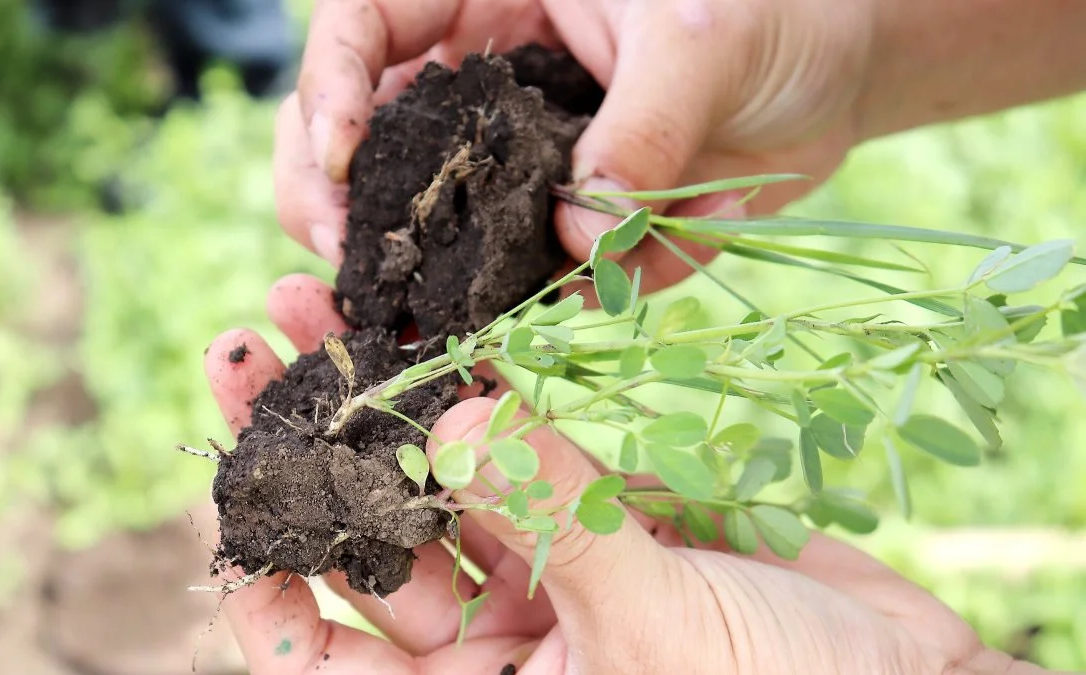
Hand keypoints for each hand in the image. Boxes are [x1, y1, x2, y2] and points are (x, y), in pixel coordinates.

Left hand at [202, 275, 1032, 674]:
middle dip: (318, 441)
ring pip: (450, 479)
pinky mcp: (617, 518)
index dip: (266, 582)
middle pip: (375, 538)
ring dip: (396, 396)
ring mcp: (559, 572)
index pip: (327, 657)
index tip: (229, 484)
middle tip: (260, 343)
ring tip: (332, 300)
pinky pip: (544, 449)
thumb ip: (554, 518)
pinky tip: (451, 322)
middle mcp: (501, 642)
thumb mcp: (651, 630)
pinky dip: (502, 390)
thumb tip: (451, 419)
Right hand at [276, 0, 875, 292]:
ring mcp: (514, 168)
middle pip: (354, 140)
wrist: (834, 73)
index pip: (361, 26)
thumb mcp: (700, 39)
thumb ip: (638, 130)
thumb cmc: (768, 10)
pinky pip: (538, 279)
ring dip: (447, 281)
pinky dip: (587, 291)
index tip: (340, 159)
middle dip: (337, 205)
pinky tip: (662, 261)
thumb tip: (579, 239)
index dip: (327, 88)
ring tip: (483, 311)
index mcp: (486, 1)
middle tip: (355, 268)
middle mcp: (479, 89)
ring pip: (430, 232)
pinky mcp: (561, 230)